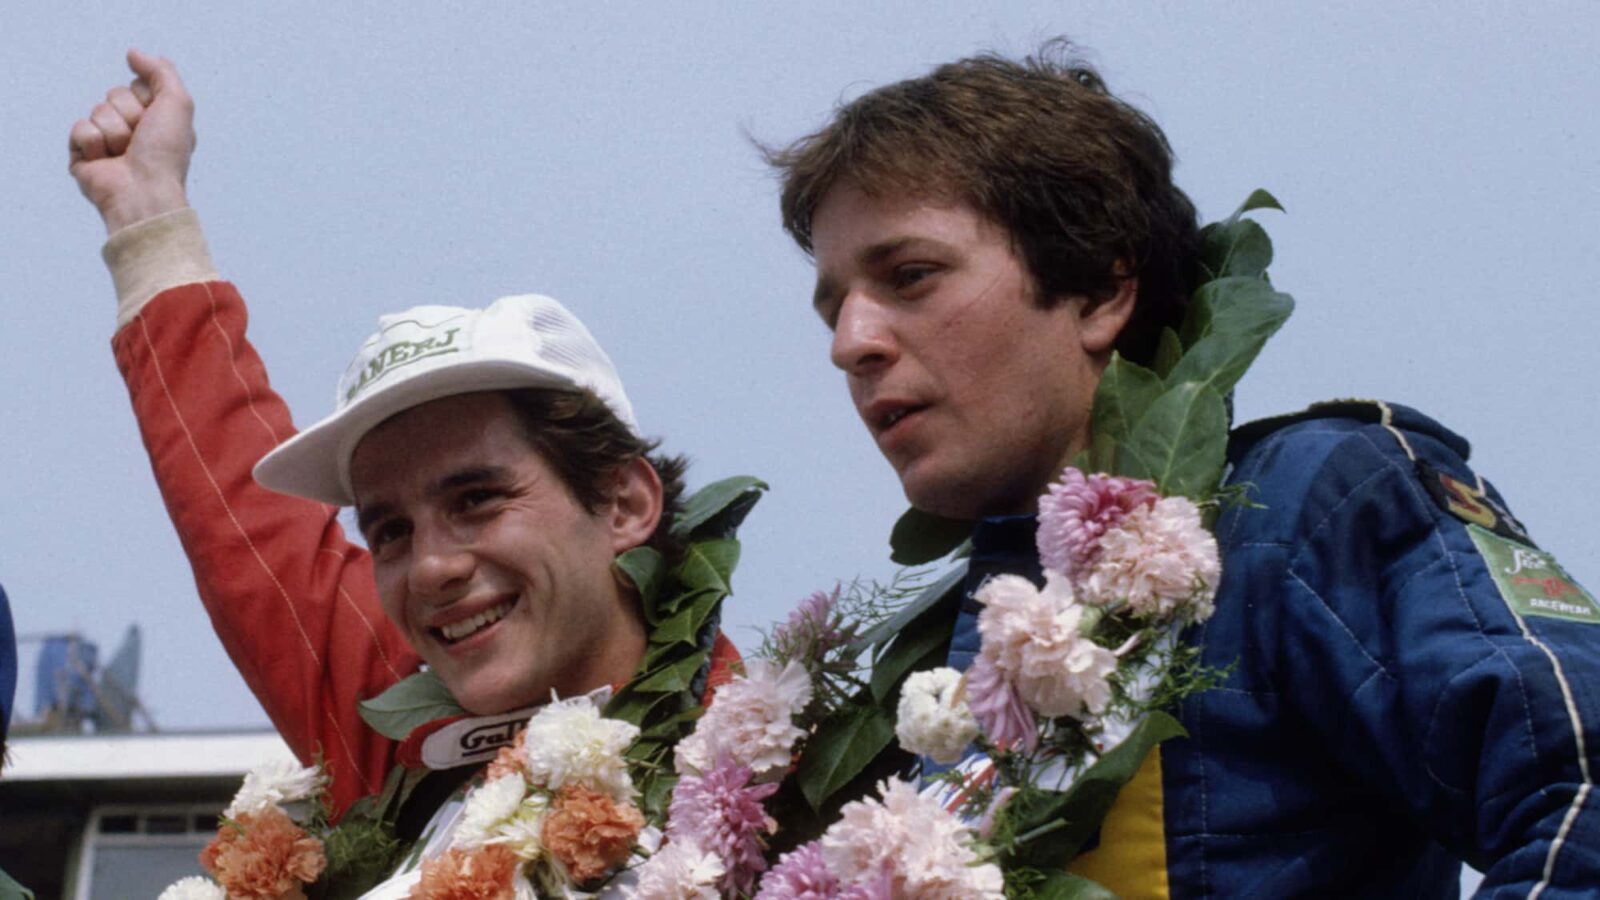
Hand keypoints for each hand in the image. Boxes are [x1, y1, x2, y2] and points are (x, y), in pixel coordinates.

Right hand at [69, 49, 195, 233]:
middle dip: (129, 115)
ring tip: (124, 154)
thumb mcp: (178, 103)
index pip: (136, 86)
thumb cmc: (165, 154)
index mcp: (155, 119)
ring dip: (114, 132)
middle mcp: (132, 129)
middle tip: (140, 140)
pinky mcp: (83, 154)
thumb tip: (134, 53)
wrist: (143, 190)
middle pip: (115, 95)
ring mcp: (106, 141)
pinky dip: (93, 143)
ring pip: (97, 111)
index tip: (157, 121)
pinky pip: (79, 128)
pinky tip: (106, 162)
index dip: (146, 99)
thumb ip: (160, 71)